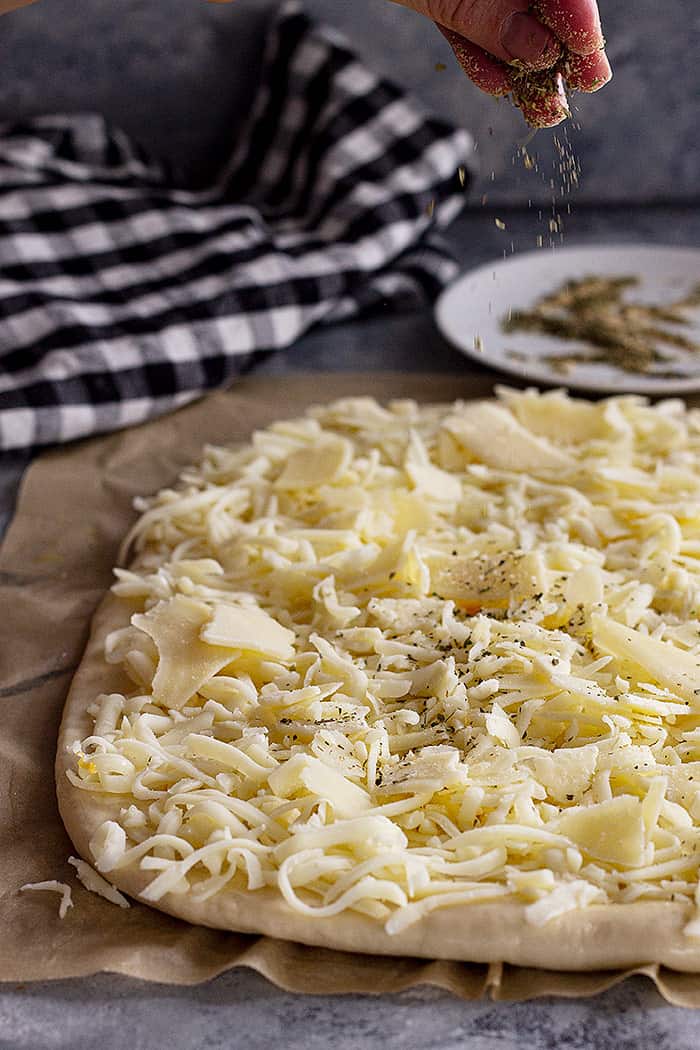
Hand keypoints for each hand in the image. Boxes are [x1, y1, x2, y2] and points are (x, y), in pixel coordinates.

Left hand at [392, 0, 611, 126]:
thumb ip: (478, 6)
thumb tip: (534, 47)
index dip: (573, 9)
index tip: (589, 51)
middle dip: (558, 38)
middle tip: (588, 82)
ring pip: (498, 11)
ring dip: (520, 58)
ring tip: (543, 103)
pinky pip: (460, 19)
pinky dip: (474, 52)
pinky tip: (497, 85)